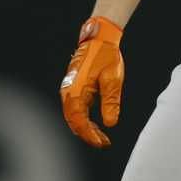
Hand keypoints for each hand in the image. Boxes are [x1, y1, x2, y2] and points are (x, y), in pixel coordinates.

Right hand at [60, 15, 124, 148]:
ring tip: (101, 136)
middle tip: (103, 142)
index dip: (90, 135)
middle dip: (87, 134)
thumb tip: (110, 123)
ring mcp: (68, 89)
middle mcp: (68, 91)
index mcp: (76, 91)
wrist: (98, 38)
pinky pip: (74, 108)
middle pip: (73, 121)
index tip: (102, 142)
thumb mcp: (112, 80)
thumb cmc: (106, 56)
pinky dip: (83, 119)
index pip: (79, 121)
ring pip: (72, 116)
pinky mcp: (72, 87)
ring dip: (85, 128)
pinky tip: (95, 124)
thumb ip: (110, 103)